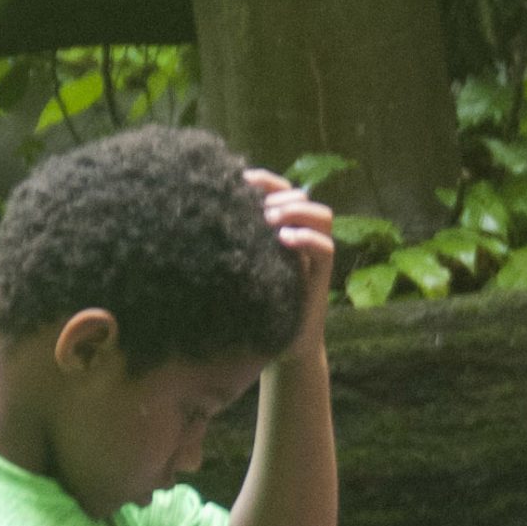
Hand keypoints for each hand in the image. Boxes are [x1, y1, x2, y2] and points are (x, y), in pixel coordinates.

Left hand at [247, 167, 333, 359]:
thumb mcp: (239, 270)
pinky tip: (284, 240)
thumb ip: (233, 243)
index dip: (265, 180)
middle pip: (302, 195)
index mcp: (281, 228)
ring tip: (272, 220)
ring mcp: (314, 255)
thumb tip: (201, 215)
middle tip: (259, 208)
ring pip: (321, 215)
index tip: (240, 179)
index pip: (280, 190)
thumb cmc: (254, 308)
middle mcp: (301, 236)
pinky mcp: (322, 275)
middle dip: (280, 194)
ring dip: (297, 211)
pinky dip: (307, 238)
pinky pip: (325, 247)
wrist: (281, 346)